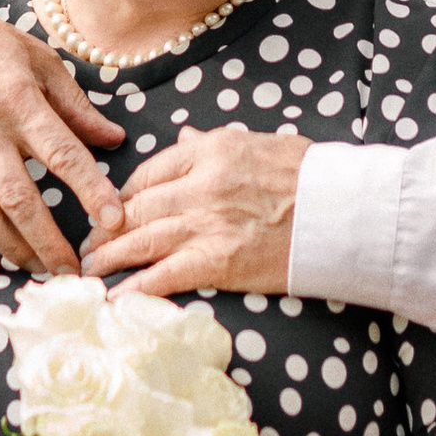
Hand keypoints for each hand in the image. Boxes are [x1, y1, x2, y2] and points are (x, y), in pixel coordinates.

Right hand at [0, 0, 125, 275]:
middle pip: (20, 198)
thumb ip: (76, 105)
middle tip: (75, 270)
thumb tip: (114, 140)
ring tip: (40, 270)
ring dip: (13, 249)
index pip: (62, 154)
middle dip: (50, 241)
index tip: (116, 222)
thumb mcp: (39, 60)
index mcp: (18, 99)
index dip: (91, 191)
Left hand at [80, 125, 307, 295]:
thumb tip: (181, 138)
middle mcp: (200, 185)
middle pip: (136, 207)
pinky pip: (164, 275)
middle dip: (105, 228)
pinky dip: (134, 287)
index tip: (111, 209)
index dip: (123, 194)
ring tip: (87, 269)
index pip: (148, 171)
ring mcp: (207, 224)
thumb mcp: (258, 144)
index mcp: (210, 151)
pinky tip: (114, 297)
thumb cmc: (310, 177)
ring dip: (108, 257)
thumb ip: (212, 145)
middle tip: (87, 243)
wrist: (348, 213)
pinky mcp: (218, 261)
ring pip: (141, 239)